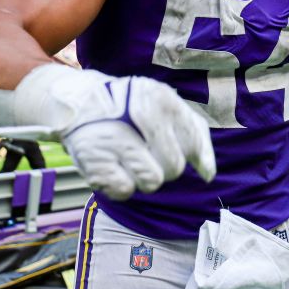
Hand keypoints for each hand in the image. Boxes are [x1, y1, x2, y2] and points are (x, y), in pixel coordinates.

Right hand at [13, 65, 215, 200]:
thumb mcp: (164, 103)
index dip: (195, 156)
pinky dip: (122, 184)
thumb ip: (194, 132)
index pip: (193, 141)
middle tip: (148, 153)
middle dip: (166, 166)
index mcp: (160, 98)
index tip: (189, 160)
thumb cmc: (130, 107)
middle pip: (174, 166)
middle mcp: (138, 115)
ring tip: (130, 159)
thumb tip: (209, 174)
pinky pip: (126, 191)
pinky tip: (114, 165)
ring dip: (144, 177)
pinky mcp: (94, 161)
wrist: (79, 102)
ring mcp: (114, 138)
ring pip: (152, 182)